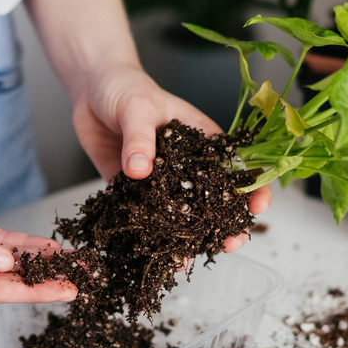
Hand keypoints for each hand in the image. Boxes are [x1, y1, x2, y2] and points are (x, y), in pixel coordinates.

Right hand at [0, 144, 76, 303]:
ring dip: (36, 259)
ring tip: (68, 261)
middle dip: (41, 278)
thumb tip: (4, 265)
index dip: (33, 292)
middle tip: (76, 276)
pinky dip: (21, 242)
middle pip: (3, 280)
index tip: (63, 291)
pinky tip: (44, 245)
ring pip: (4, 260)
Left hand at [71, 64, 271, 253]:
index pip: (238, 167)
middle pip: (215, 200)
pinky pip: (145, 219)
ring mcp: (162, 183)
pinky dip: (150, 238)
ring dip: (188, 239)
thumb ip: (141, 138)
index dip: (254, 188)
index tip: (256, 207)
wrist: (91, 90)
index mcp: (203, 141)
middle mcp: (187, 167)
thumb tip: (140, 171)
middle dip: (226, 225)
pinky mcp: (133, 192)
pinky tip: (153, 254)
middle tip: (228, 244)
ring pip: (182, 217)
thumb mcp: (138, 107)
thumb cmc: (125, 88)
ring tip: (186, 258)